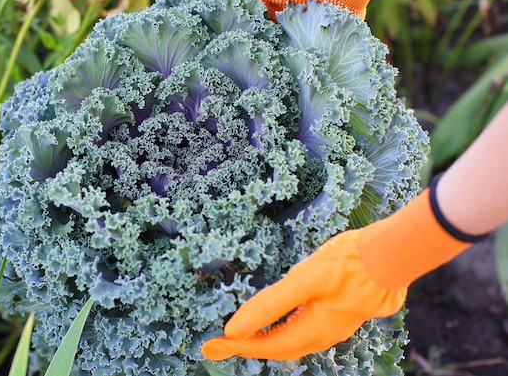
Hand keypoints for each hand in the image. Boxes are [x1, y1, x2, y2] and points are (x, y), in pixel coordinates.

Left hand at [202, 185, 473, 360]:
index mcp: (312, 330)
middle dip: (246, 346)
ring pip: (291, 341)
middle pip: (277, 348)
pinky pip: (304, 330)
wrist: (391, 255)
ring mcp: (333, 325)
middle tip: (218, 345)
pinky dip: (282, 330)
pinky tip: (278, 320)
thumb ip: (269, 304)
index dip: (237, 346)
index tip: (211, 346)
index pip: (266, 345)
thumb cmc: (349, 265)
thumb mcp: (304, 280)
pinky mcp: (339, 312)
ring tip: (243, 336)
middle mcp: (322, 335)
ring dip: (264, 340)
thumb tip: (234, 328)